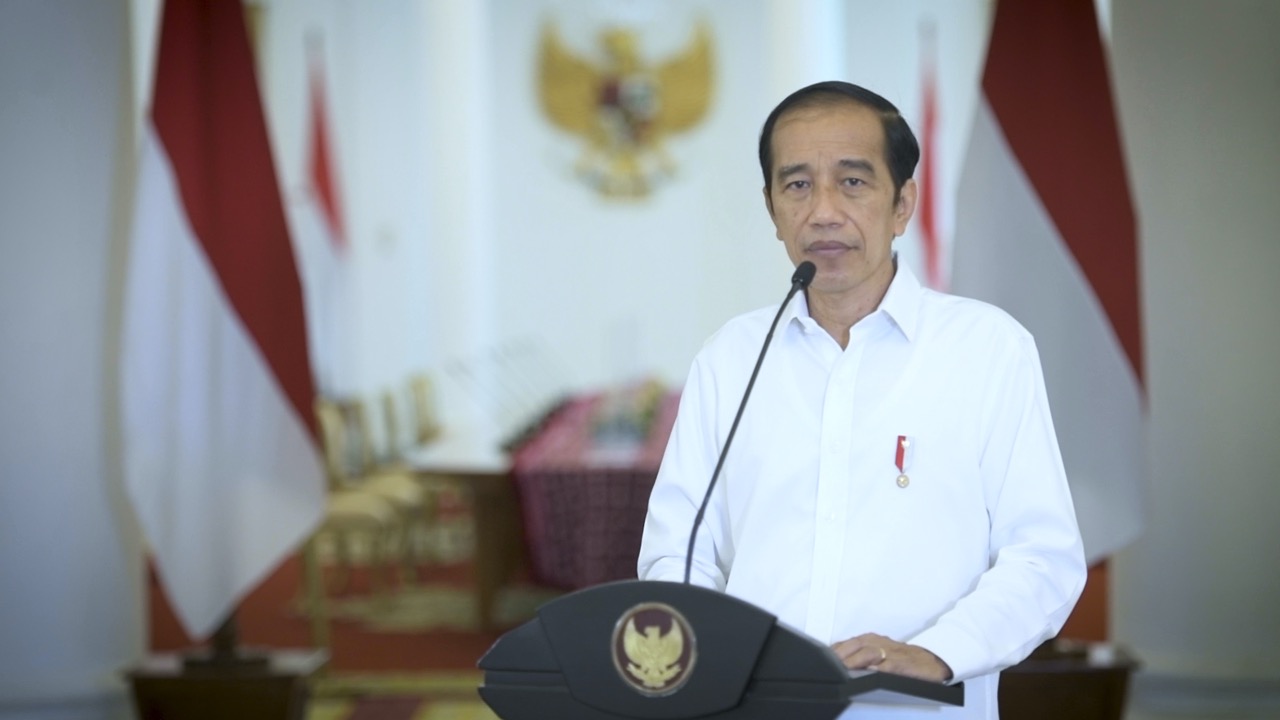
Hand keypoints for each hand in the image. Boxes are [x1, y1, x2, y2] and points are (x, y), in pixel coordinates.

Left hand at [830, 633, 952, 682]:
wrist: (931, 660)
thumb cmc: (902, 658)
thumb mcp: (878, 653)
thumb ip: (858, 656)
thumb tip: (835, 662)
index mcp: (870, 640)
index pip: (846, 644)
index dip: (833, 652)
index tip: (820, 661)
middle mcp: (878, 643)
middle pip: (854, 646)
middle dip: (840, 656)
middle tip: (829, 666)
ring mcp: (891, 653)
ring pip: (869, 653)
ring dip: (855, 661)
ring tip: (844, 669)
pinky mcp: (904, 664)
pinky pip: (889, 665)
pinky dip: (879, 668)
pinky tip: (871, 672)